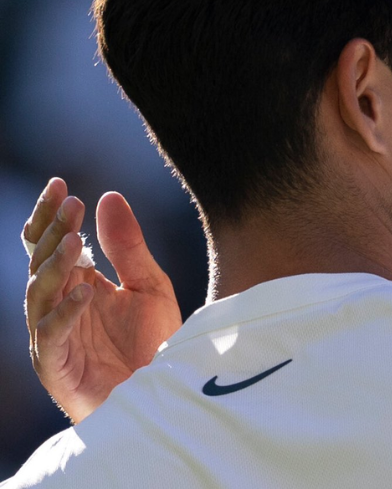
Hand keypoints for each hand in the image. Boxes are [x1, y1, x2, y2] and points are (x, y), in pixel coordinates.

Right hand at [24, 178, 182, 422]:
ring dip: (55, 267)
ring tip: (74, 242)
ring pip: (39, 295)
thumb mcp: (149, 286)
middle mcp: (58, 307)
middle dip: (53, 232)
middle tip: (70, 204)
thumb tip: (107, 195)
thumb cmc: (154, 343)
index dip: (50, 215)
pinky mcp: (57, 367)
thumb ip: (128, 247)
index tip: (60, 184)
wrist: (166, 393)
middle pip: (41, 263)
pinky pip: (52, 335)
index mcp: (76, 285)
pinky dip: (65, 312)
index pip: (51, 244)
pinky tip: (85, 291)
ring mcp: (54, 337)